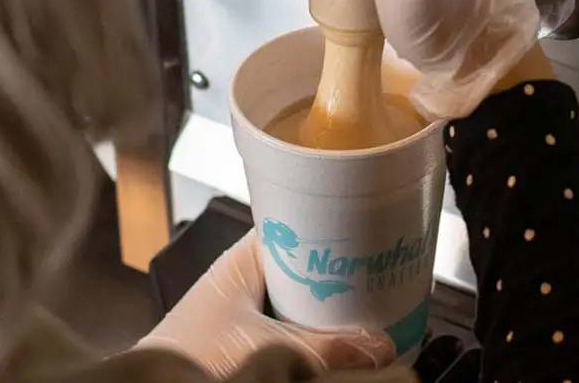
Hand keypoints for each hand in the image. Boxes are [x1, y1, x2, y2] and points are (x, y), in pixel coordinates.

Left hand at [136, 232, 394, 378]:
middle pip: (301, 263)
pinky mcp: (239, 339)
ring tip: (366, 304)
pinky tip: (334, 339)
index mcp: (245, 257)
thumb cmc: (197, 358)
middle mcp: (242, 276)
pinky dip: (308, 330)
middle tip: (377, 274)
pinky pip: (283, 324)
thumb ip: (329, 349)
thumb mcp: (274, 351)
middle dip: (335, 273)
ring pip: (294, 297)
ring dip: (323, 304)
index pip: (295, 220)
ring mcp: (240, 308)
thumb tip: (381, 344)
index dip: (331, 223)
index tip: (367, 229)